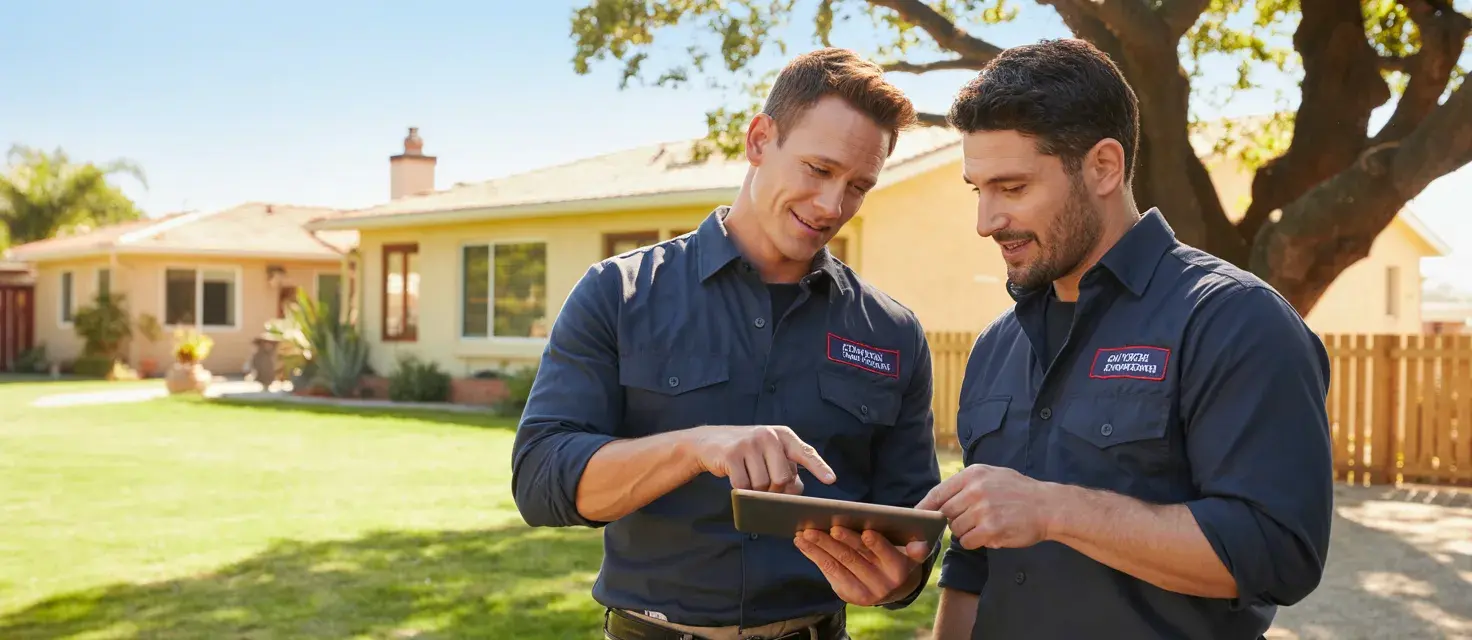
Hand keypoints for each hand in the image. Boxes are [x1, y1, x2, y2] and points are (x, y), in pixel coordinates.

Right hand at [687, 425, 835, 493]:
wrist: (710, 442)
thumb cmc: (747, 451)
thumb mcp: (770, 454)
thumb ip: (787, 469)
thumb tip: (796, 491)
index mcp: (783, 435)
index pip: (806, 452)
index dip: (819, 467)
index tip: (831, 480)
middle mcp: (768, 436)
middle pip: (782, 478)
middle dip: (776, 491)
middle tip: (767, 489)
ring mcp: (749, 444)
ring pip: (763, 485)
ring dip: (757, 492)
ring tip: (750, 481)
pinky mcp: (731, 455)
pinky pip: (743, 486)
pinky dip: (742, 491)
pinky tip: (737, 480)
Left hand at [795, 526, 929, 605]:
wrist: (896, 586)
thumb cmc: (899, 553)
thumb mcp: (912, 546)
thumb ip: (918, 538)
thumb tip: (925, 534)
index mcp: (902, 568)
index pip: (888, 554)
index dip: (878, 544)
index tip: (867, 532)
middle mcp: (884, 584)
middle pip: (857, 557)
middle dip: (840, 541)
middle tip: (825, 526)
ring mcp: (865, 592)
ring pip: (839, 564)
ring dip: (819, 547)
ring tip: (805, 532)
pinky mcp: (849, 595)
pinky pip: (829, 572)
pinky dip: (814, 556)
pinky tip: (802, 543)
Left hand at [915, 464, 1055, 550]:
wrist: (1048, 506)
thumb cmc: (1019, 491)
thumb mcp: (992, 475)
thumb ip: (966, 485)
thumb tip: (939, 500)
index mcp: (973, 475)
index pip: (938, 492)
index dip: (925, 506)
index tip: (917, 516)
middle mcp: (975, 490)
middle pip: (946, 513)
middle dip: (954, 520)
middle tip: (971, 521)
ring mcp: (983, 509)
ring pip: (956, 529)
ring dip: (967, 532)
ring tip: (986, 525)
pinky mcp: (991, 528)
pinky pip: (968, 541)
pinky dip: (975, 542)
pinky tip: (990, 535)